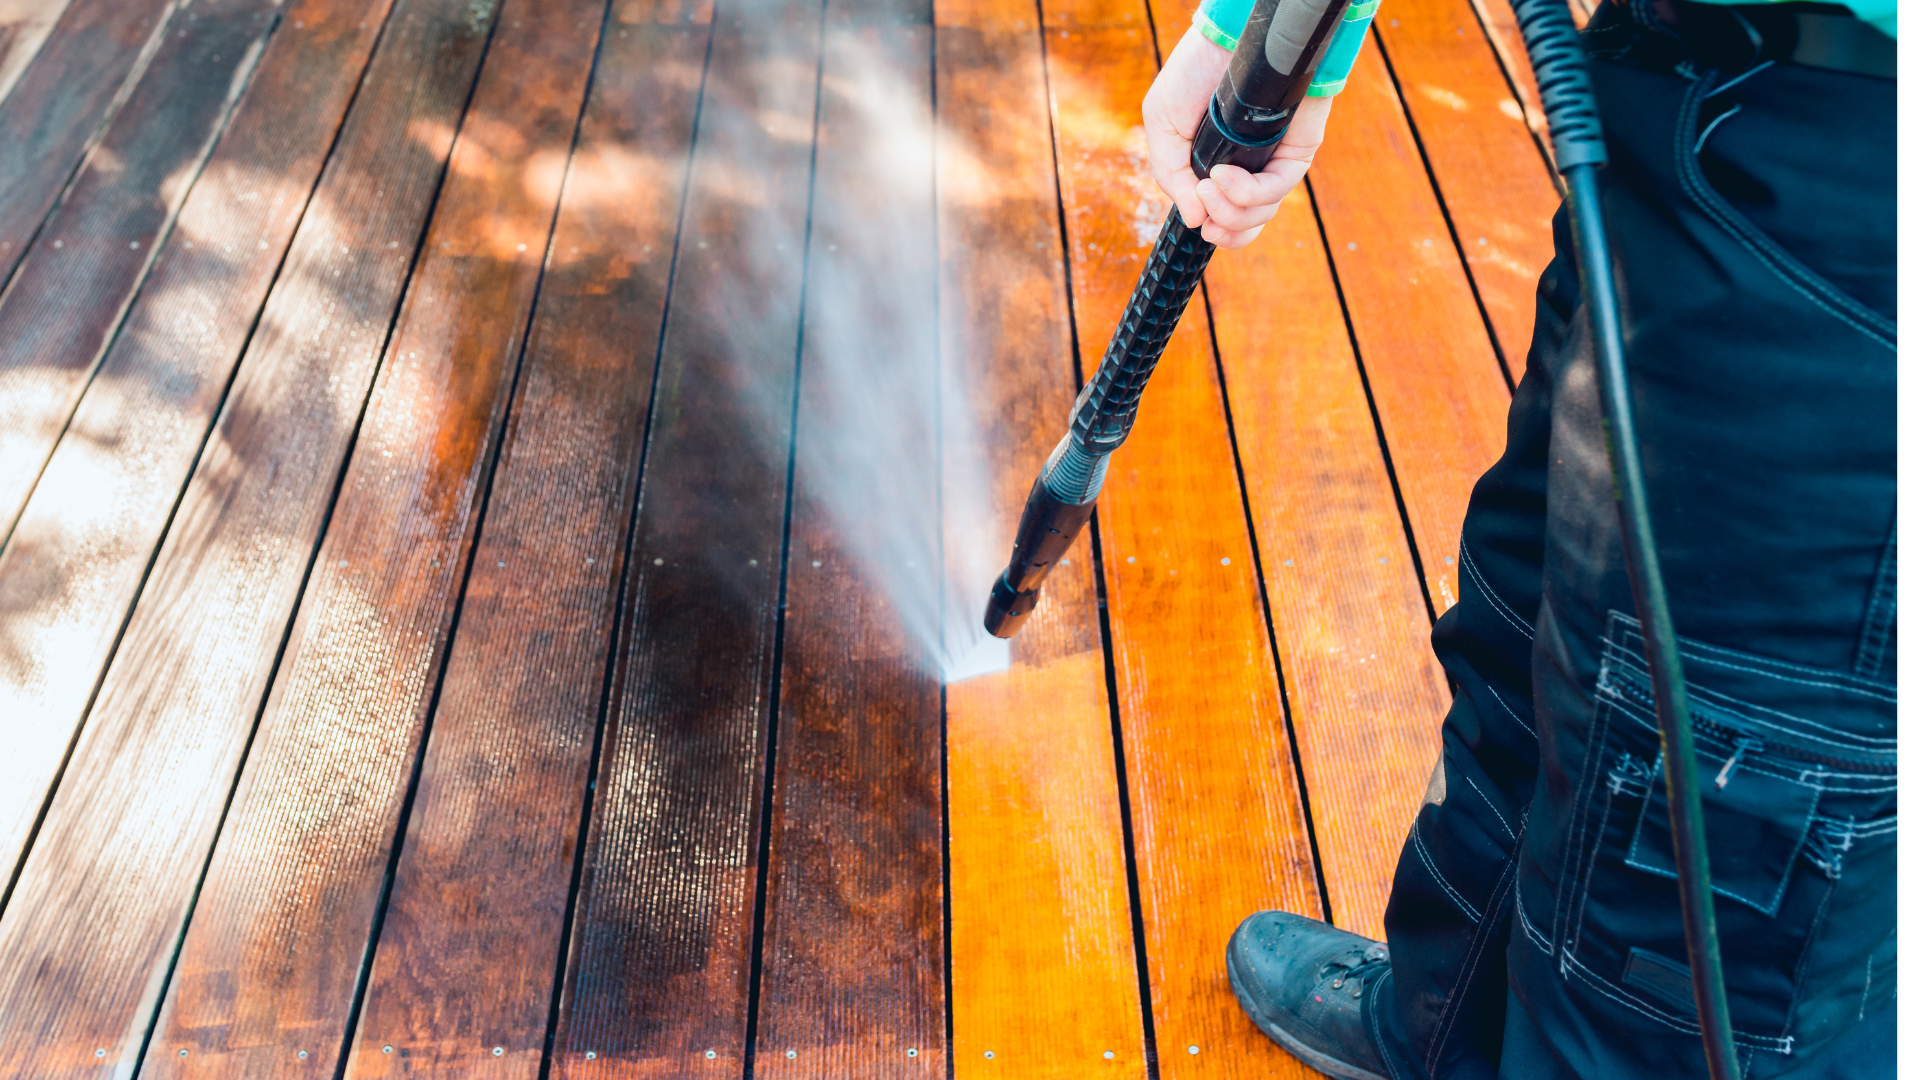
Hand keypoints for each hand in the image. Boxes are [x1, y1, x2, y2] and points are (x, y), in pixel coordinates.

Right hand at [1142, 25, 1333, 248]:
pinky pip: (1279, 187)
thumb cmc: (1195, 73)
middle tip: (1204, 204)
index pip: (1228, 217)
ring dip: (1231, 211)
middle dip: (1225, 228)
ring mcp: (1275, 159)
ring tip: (1209, 185)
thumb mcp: (1164, 125)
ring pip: (1263, 212)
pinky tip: (1226, 175)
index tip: (1202, 226)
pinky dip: (1249, 192)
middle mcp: (1251, 168)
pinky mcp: (1297, 147)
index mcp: (1220, 167)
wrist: (1227, 38)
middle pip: (1247, 224)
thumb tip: (1193, 220)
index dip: (1219, 232)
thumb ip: (1172, 176)